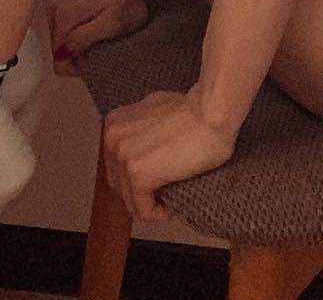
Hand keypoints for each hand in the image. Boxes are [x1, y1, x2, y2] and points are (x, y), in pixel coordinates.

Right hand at [47, 0, 152, 73]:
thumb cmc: (127, 1)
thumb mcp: (110, 25)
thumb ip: (83, 39)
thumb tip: (61, 55)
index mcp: (62, 19)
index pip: (58, 61)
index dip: (79, 66)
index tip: (97, 57)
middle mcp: (55, 14)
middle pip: (60, 54)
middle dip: (80, 56)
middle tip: (102, 46)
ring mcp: (60, 10)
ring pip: (65, 46)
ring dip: (83, 48)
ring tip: (103, 38)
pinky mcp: (68, 10)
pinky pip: (70, 35)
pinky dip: (83, 38)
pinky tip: (99, 31)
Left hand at [101, 87, 237, 222]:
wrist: (210, 114)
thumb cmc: (193, 110)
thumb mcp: (154, 109)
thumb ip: (140, 126)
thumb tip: (142, 142)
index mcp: (114, 123)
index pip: (115, 164)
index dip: (135, 177)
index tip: (155, 180)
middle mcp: (112, 138)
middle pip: (119, 184)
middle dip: (139, 192)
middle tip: (160, 193)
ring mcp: (123, 157)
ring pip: (130, 200)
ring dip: (149, 205)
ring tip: (168, 201)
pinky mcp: (138, 176)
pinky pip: (143, 210)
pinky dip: (157, 214)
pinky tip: (170, 208)